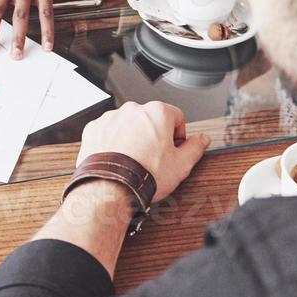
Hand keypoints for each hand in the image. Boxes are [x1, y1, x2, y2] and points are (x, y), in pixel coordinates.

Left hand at [75, 101, 209, 201]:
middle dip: (154, 136)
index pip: (177, 116)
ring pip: (129, 124)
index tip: (173, 148)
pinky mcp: (95, 129)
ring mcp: (112, 118)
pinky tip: (119, 159)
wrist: (111, 187)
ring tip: (134, 161)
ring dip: (133, 137)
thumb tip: (202, 139)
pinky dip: (113, 142)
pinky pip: (109, 131)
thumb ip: (195, 147)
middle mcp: (133, 110)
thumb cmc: (143, 175)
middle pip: (151, 119)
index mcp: (157, 113)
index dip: (178, 135)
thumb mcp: (181, 164)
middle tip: (154, 158)